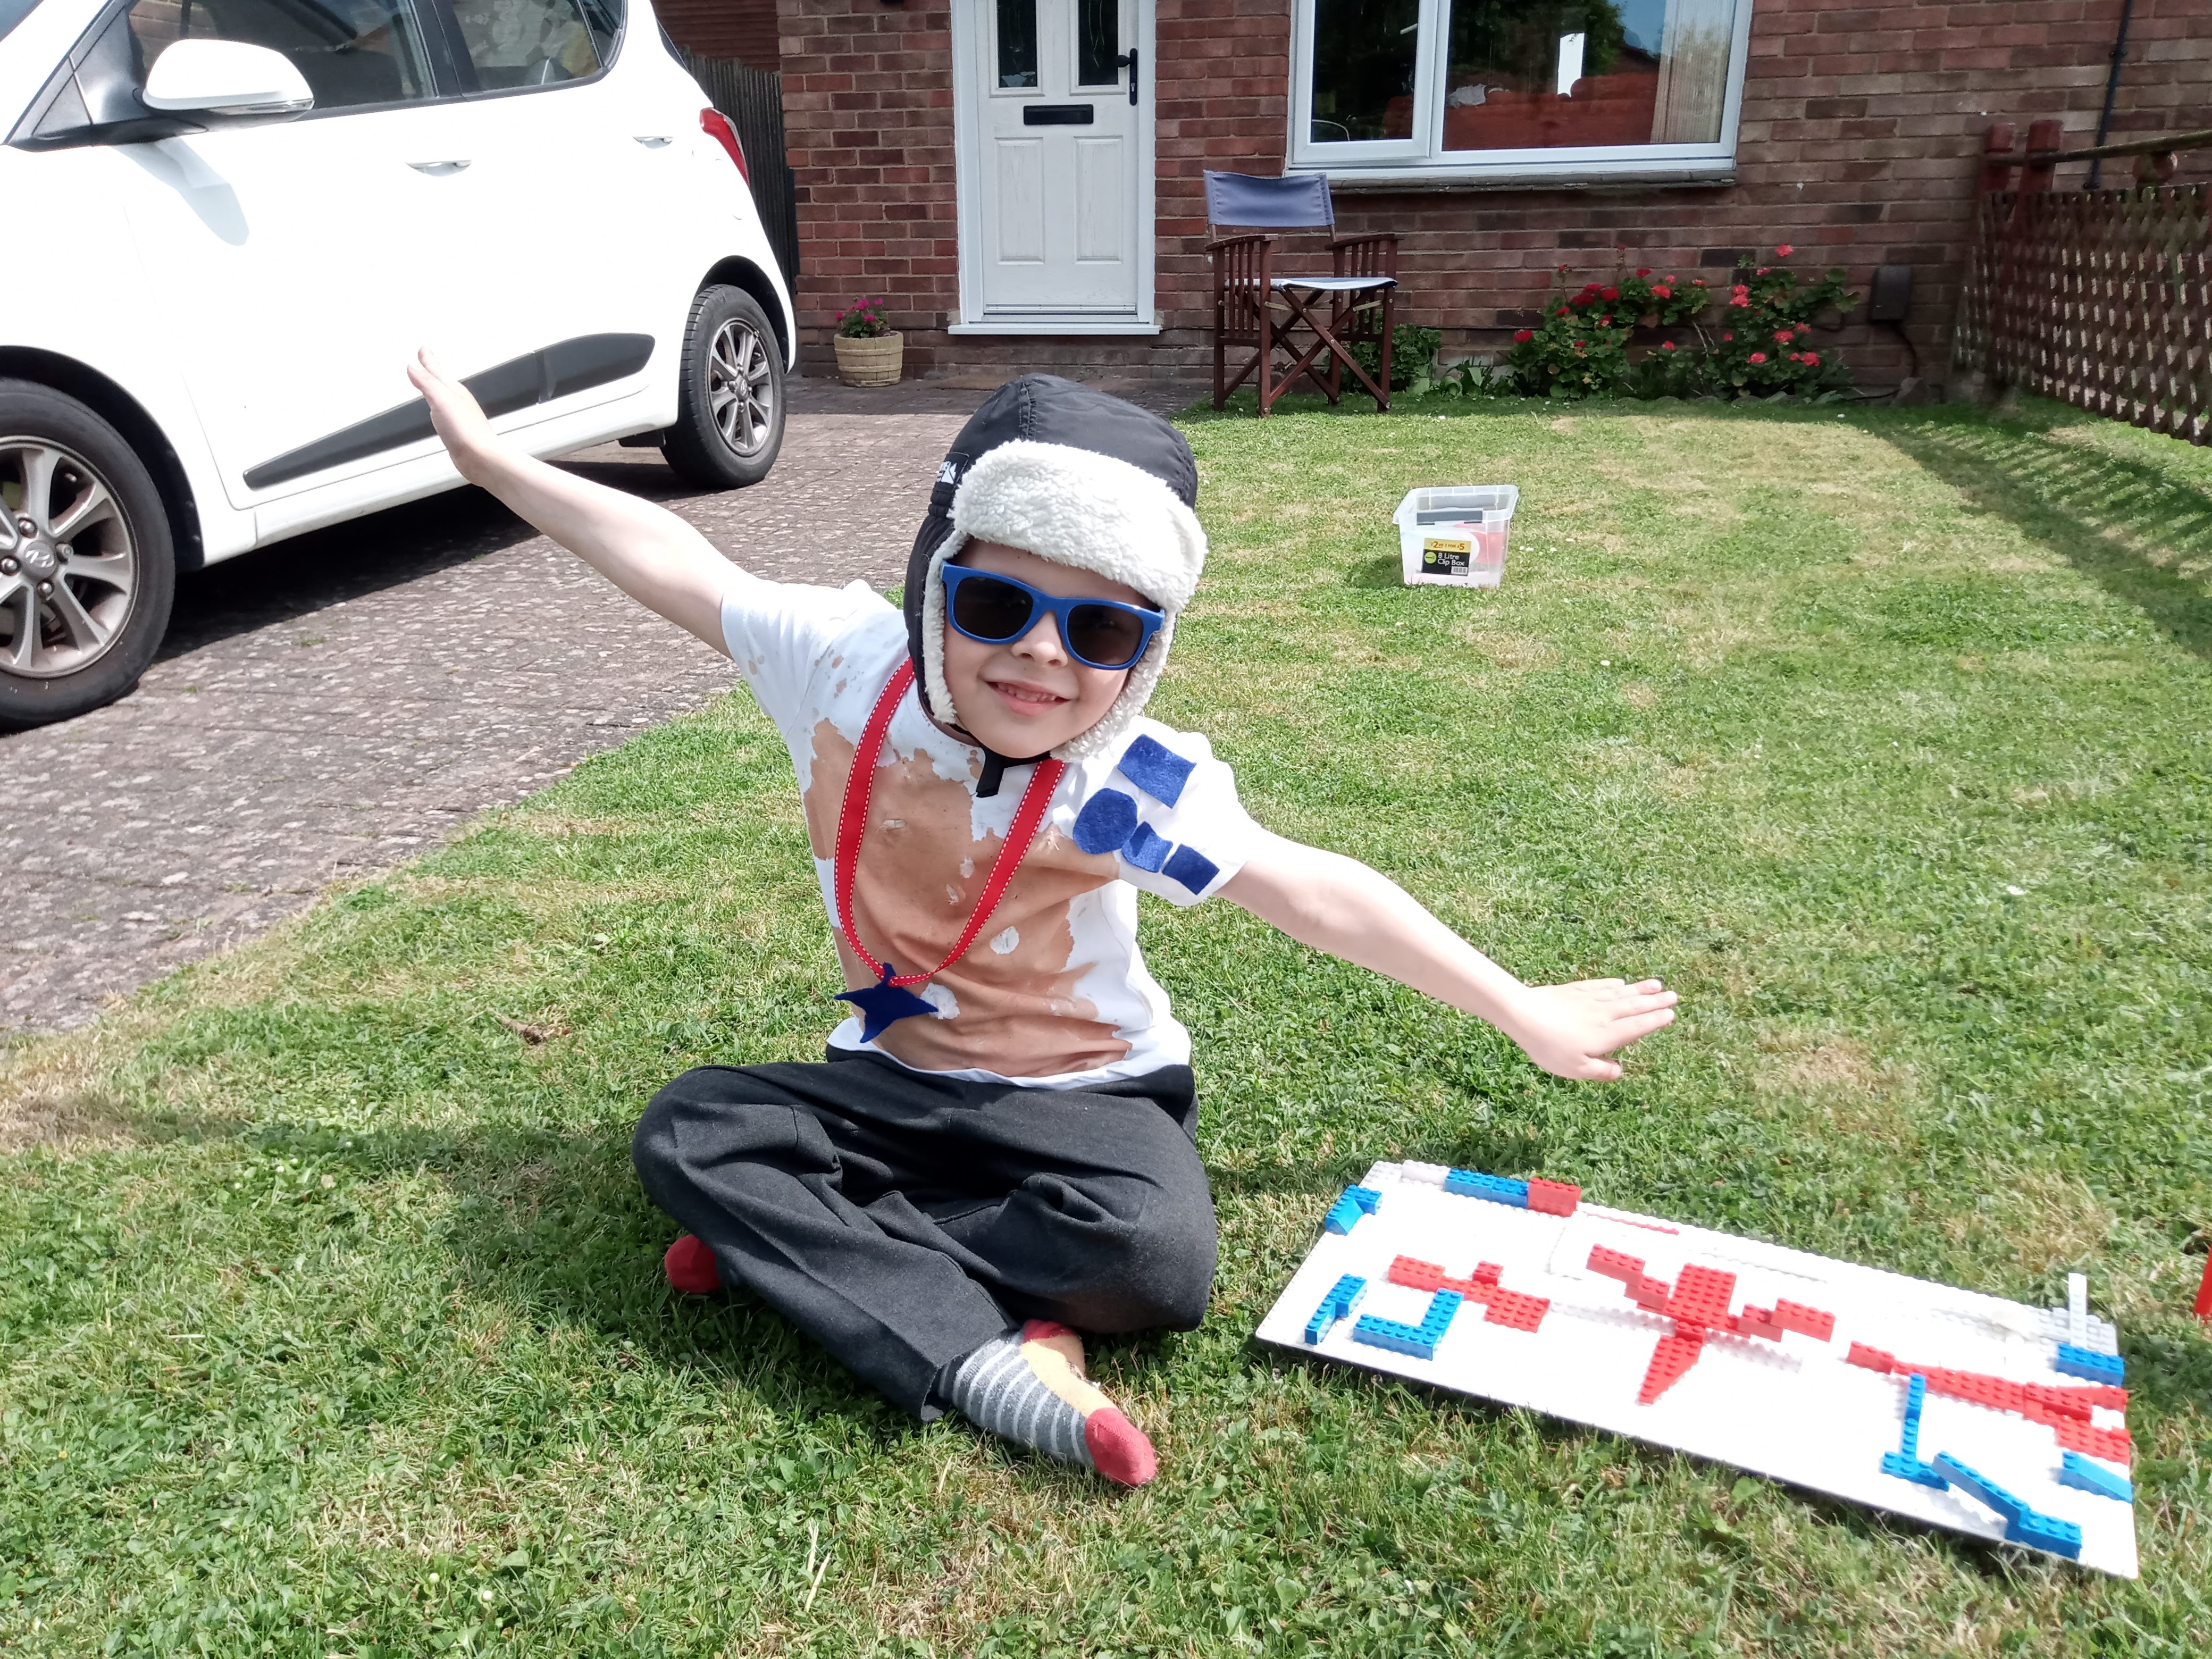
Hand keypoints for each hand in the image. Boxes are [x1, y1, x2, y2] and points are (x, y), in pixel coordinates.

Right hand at [405, 347, 500, 482]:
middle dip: (432, 369)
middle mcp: (458, 401)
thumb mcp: (441, 400)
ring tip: (430, 380)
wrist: (482, 459)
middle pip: (441, 380)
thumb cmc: (466, 431)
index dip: (428, 359)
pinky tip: (439, 409)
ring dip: (435, 386)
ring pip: (443, 395)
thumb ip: (427, 383)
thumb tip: (412, 366)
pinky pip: (444, 412)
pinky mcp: (457, 431)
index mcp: (454, 390)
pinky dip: (438, 405)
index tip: (423, 349)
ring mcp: (458, 416)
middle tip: (426, 358)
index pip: (437, 370)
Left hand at [1503, 978, 1677, 1080]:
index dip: (1655, 1020)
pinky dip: (1613, 984)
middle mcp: (1603, 1015)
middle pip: (1634, 1007)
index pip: (1637, 1026)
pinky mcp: (1574, 990)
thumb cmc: (1549, 1047)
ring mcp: (1589, 1000)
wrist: (1523, 1015)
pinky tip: (1621, 983)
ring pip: (1620, 994)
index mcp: (1607, 1035)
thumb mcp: (1576, 1069)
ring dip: (1640, 989)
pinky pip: (1600, 986)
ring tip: (1656, 985)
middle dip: (1655, 1001)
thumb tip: (1619, 1071)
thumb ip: (1600, 1071)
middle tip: (1674, 995)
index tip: (1671, 1014)